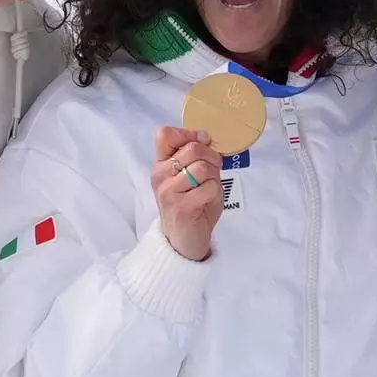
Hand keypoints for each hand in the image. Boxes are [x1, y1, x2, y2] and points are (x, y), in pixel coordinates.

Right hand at [151, 127, 222, 260]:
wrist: (184, 241)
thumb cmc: (192, 206)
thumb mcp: (191, 176)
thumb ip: (196, 156)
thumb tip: (205, 136)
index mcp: (161, 164)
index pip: (165, 134)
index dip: (188, 135)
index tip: (201, 145)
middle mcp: (160, 175)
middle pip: (192, 148)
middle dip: (211, 158)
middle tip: (210, 175)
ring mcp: (169, 191)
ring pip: (203, 168)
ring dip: (214, 178)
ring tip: (207, 190)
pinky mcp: (181, 206)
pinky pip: (210, 187)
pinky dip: (215, 194)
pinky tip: (206, 202)